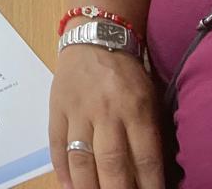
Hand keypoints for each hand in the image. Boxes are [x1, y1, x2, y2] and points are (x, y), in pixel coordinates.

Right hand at [49, 39, 163, 188]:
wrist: (95, 37)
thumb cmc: (129, 73)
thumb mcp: (150, 98)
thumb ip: (150, 134)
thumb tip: (154, 176)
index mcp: (136, 109)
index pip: (145, 159)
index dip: (149, 188)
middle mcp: (107, 112)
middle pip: (112, 164)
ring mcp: (78, 111)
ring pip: (81, 159)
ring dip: (87, 188)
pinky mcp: (57, 108)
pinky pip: (56, 144)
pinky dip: (62, 170)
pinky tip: (69, 186)